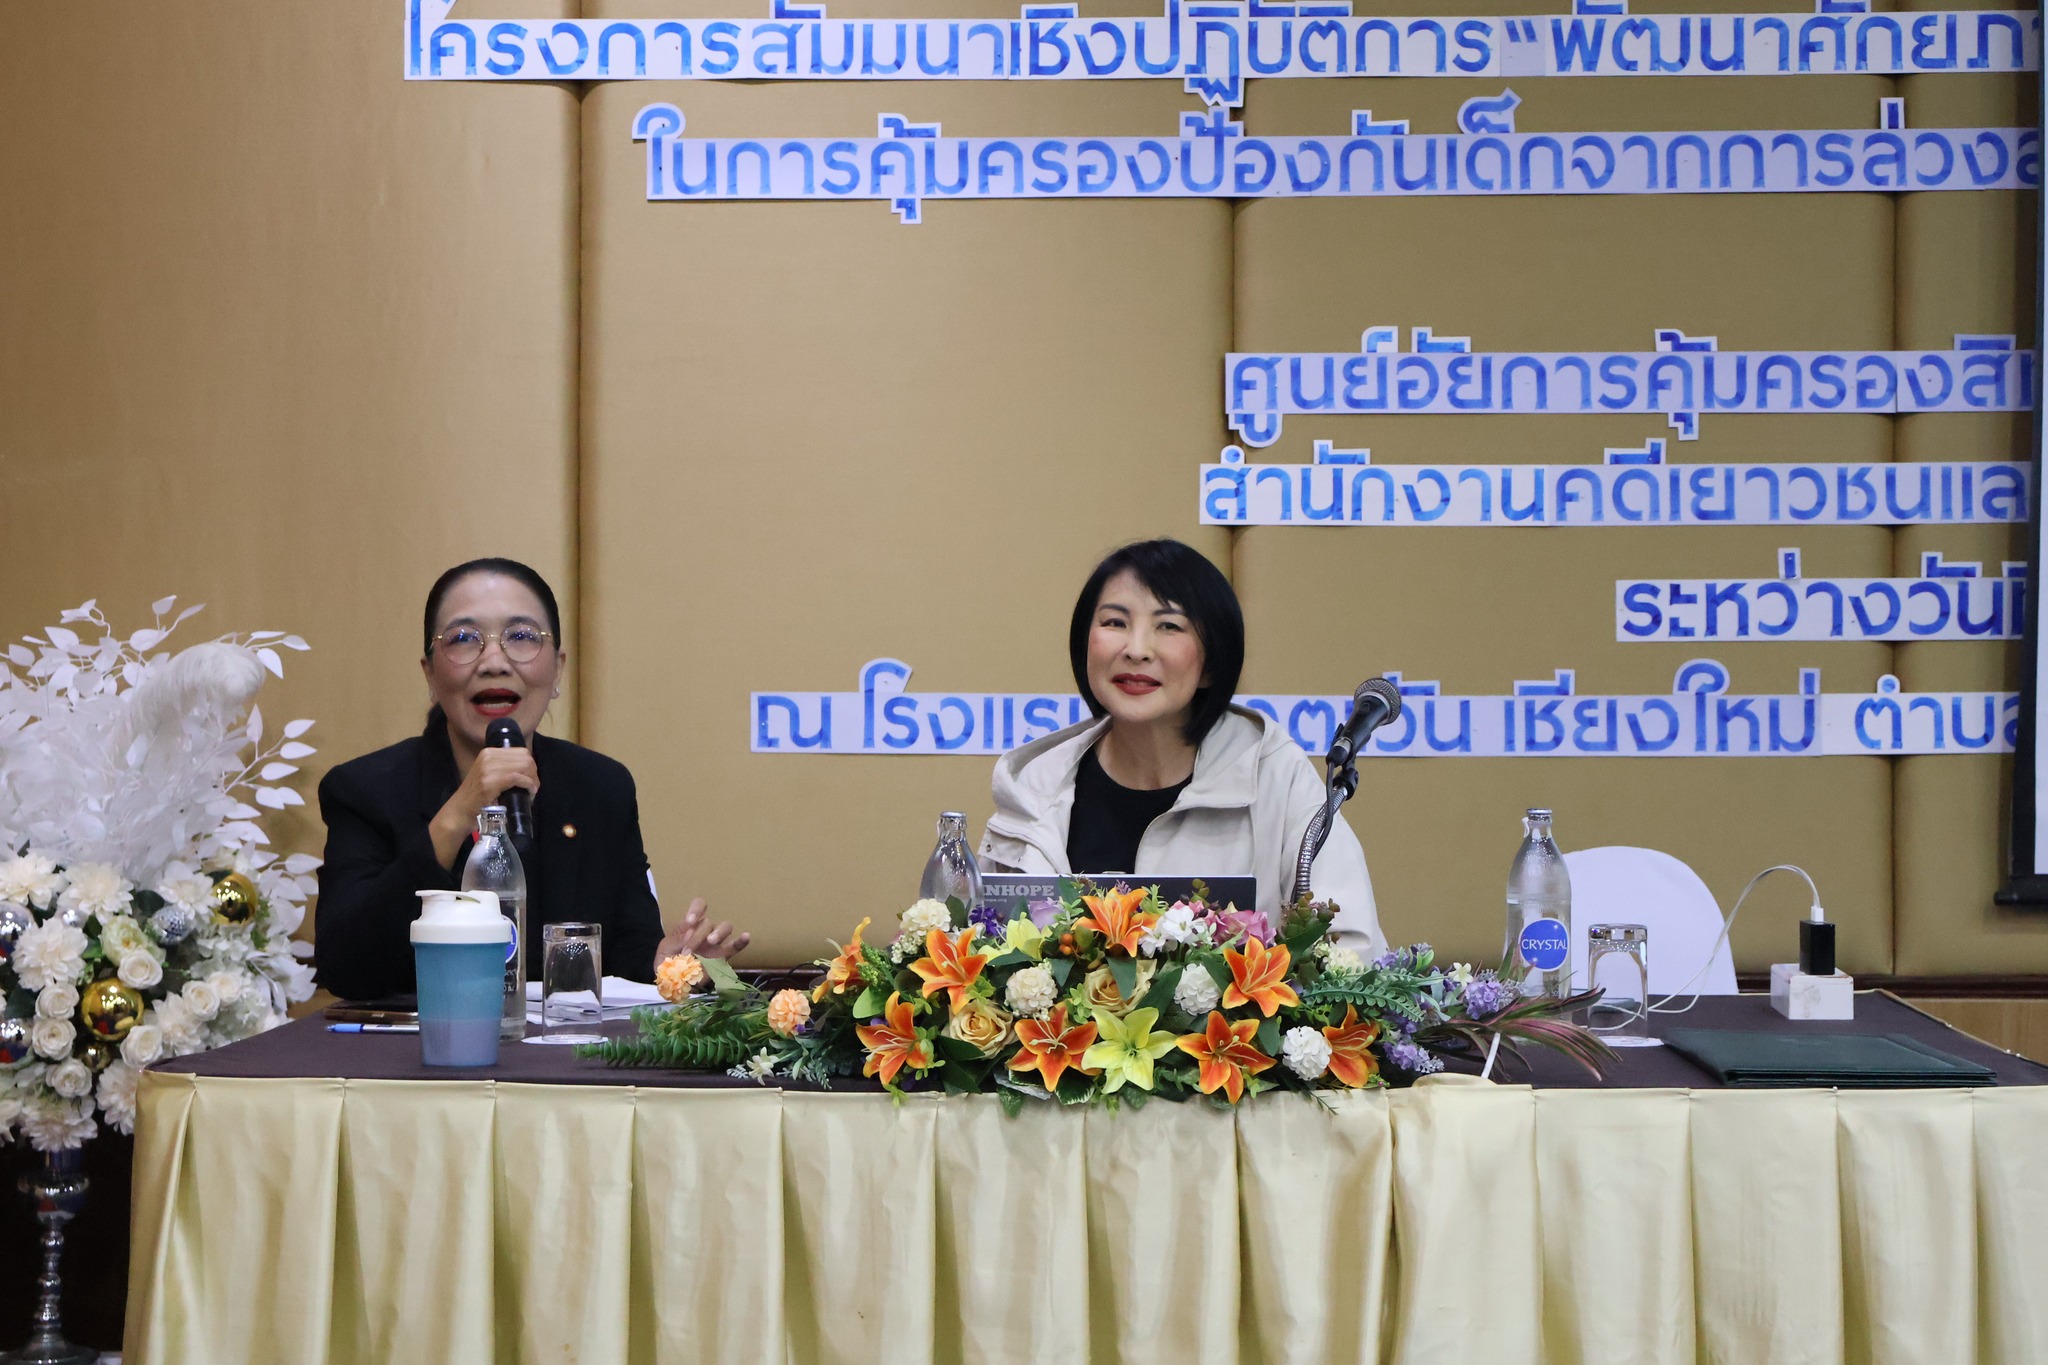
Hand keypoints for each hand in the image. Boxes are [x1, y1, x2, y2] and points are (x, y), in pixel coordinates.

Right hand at [429, 746, 538, 868]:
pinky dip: (528, 785)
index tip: (531, 779)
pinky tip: (529, 793)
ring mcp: (488, 768)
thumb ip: (504, 768)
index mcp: (489, 752)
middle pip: (525, 757)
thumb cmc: (477, 796)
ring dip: (533, 780)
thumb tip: (528, 769)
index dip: (531, 765)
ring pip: (524, 766)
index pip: (521, 751)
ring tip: (531, 791)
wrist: (459, 811)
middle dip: (533, 773)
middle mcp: (488, 756)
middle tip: (533, 787)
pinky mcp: (490, 781)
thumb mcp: (489, 774)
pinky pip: (517, 777)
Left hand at [655, 897, 749, 963]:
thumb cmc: (668, 963)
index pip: (700, 905)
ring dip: (719, 932)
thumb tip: (690, 927)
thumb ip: (676, 937)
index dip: (697, 909)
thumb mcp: (665, 949)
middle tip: (688, 951)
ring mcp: (715, 944)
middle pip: (709, 922)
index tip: (690, 921)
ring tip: (711, 941)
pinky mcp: (722, 958)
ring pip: (725, 927)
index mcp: (691, 925)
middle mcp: (704, 931)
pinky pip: (734, 947)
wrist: (672, 984)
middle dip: (698, 935)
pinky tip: (746, 936)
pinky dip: (741, 941)